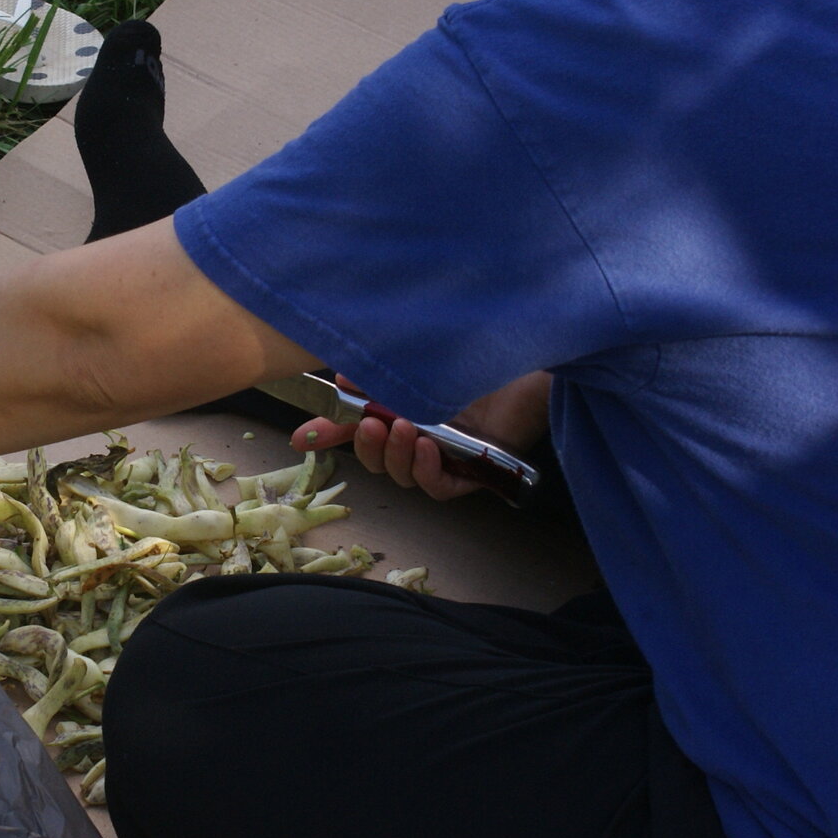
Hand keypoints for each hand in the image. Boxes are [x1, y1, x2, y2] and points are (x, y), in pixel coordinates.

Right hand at [293, 372, 550, 500]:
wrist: (535, 351)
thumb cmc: (480, 350)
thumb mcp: (417, 361)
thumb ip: (377, 376)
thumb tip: (339, 383)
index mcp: (407, 404)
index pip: (358, 428)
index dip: (328, 435)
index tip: (301, 438)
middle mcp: (426, 433)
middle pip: (378, 460)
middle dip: (366, 447)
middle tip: (370, 424)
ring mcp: (451, 455)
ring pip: (405, 476)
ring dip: (396, 456)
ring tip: (404, 429)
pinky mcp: (477, 471)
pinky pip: (441, 487)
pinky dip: (427, 471)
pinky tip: (428, 447)